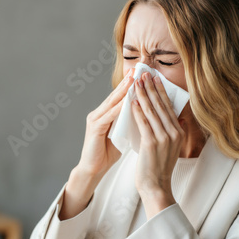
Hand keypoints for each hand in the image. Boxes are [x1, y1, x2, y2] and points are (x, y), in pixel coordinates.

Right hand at [59, 68, 133, 219]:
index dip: (131, 85)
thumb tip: (145, 114)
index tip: (142, 74)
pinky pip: (109, 116)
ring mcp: (95, 119)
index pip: (120, 97)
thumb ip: (130, 122)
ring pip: (112, 102)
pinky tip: (127, 102)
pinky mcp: (94, 128)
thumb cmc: (108, 153)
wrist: (93, 169)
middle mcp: (99, 113)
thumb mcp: (122, 134)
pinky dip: (118, 108)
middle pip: (116, 95)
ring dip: (123, 91)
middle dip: (127, 82)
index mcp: (106, 114)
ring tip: (134, 80)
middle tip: (138, 69)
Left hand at [131, 72, 185, 217]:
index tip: (154, 78)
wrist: (156, 186)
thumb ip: (175, 134)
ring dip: (143, 94)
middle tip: (145, 73)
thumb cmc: (159, 167)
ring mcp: (164, 138)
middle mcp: (174, 133)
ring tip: (137, 82)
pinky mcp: (152, 143)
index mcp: (178, 133)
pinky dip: (138, 110)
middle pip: (161, 105)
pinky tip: (132, 100)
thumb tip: (179, 121)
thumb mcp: (172, 149)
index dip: (161, 91)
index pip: (168, 107)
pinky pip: (143, 122)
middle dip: (151, 87)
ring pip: (152, 111)